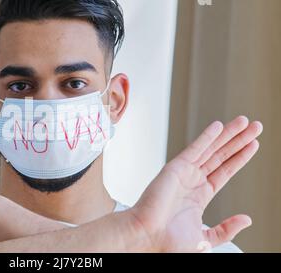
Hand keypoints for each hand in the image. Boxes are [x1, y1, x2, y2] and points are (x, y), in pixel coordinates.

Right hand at [130, 116, 261, 251]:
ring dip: (228, 135)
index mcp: (199, 196)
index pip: (224, 172)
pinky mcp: (176, 168)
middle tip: (255, 127)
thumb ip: (226, 229)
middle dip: (238, 141)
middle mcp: (192, 181)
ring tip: (245, 122)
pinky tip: (219, 127)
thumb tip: (246, 219)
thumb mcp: (205, 240)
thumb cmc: (169, 242)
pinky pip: (195, 149)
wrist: (148, 237)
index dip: (239, 158)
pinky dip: (207, 137)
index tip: (253, 145)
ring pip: (211, 150)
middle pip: (221, 156)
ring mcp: (184, 173)